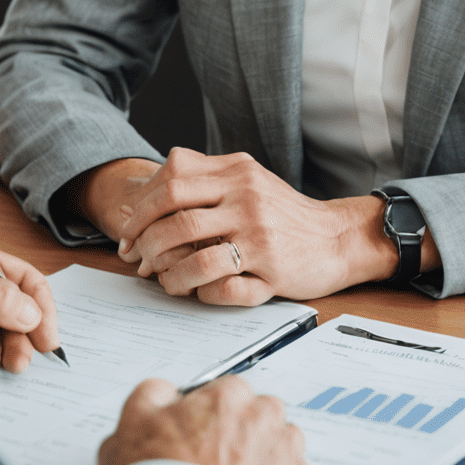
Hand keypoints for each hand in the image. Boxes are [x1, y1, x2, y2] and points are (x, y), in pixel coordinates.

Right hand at [97, 376, 312, 464]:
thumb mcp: (132, 424)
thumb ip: (154, 395)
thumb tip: (164, 392)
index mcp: (227, 396)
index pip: (228, 394)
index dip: (212, 418)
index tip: (203, 437)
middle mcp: (264, 418)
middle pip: (260, 417)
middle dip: (244, 436)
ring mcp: (286, 456)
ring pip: (281, 449)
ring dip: (265, 462)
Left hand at [116, 147, 434, 303]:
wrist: (336, 237)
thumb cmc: (282, 212)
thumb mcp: (247, 178)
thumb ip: (204, 175)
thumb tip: (148, 190)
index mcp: (236, 171)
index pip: (172, 180)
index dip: (140, 207)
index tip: (127, 230)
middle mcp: (246, 198)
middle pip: (175, 217)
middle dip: (144, 241)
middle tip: (134, 257)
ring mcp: (259, 235)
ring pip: (194, 255)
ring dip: (167, 272)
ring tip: (161, 279)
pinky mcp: (272, 271)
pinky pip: (223, 287)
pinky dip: (200, 293)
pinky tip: (195, 292)